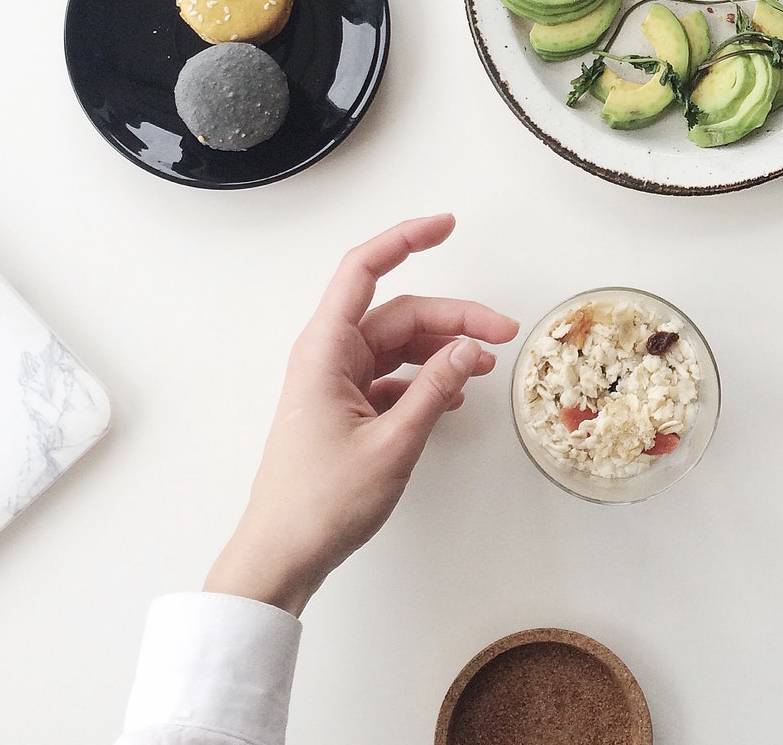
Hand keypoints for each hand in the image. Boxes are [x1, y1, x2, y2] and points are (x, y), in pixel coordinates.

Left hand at [203, 214, 518, 615]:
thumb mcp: (393, 443)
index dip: (405, 239)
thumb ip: (436, 388)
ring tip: (488, 364)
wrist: (280, 558)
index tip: (447, 224)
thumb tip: (473, 348)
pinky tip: (455, 395)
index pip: (364, 269)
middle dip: (453, 317)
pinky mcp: (345, 409)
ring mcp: (336, 382)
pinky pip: (392, 376)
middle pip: (398, 313)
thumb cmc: (321, 502)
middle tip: (502, 332)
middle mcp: (329, 356)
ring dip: (443, 349)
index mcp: (325, 349)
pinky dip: (426, 379)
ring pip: (399, 345)